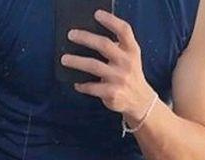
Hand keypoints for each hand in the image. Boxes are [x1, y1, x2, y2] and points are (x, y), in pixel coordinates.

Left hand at [61, 10, 155, 126]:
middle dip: (86, 38)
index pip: (124, 30)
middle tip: (71, 35)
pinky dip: (82, 85)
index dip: (110, 21)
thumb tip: (89, 40)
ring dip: (77, 61)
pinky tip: (76, 83)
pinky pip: (92, 87)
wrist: (140, 101)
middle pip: (104, 45)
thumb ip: (117, 48)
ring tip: (64, 59)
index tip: (96, 14)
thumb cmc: (129, 75)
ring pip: (94, 66)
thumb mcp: (130, 58)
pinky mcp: (112, 93)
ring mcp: (119, 78)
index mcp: (132, 50)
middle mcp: (126, 62)